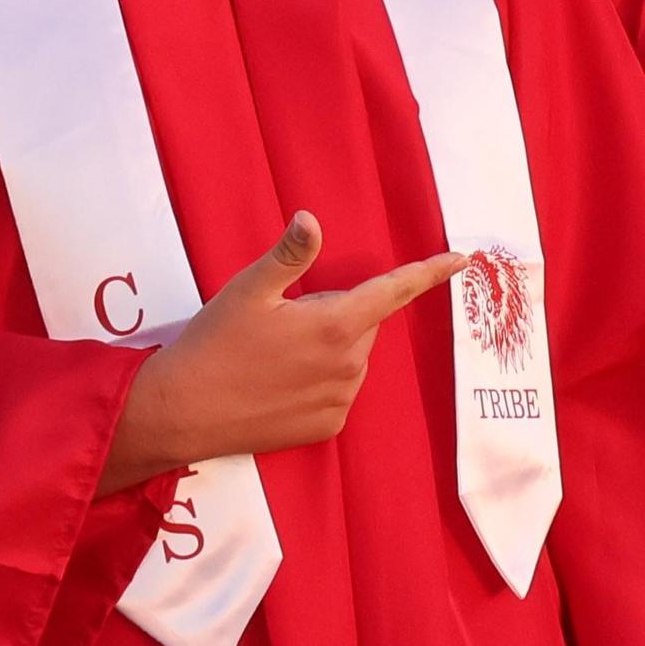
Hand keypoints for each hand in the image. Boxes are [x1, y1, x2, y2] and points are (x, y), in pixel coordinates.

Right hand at [99, 213, 464, 492]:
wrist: (182, 412)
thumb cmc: (213, 344)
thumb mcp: (247, 291)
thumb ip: (288, 255)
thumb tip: (312, 219)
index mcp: (336, 324)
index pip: (396, 291)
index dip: (430, 272)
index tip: (462, 259)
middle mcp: (348, 365)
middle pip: (363, 324)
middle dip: (336, 313)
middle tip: (284, 319)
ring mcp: (340, 399)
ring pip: (351, 357)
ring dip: (328, 348)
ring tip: (274, 355)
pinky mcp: (326, 426)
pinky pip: (337, 391)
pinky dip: (318, 380)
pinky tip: (278, 384)